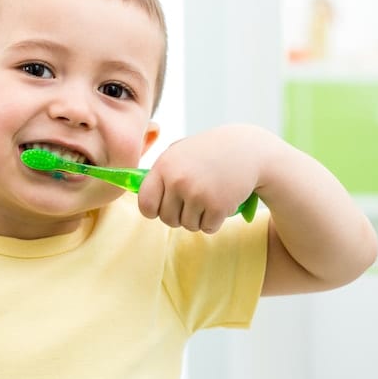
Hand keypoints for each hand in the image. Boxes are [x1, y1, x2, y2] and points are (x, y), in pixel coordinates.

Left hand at [136, 124, 270, 232]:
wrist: (247, 150)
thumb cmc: (208, 152)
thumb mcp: (178, 153)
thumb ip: (159, 173)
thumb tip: (130, 187)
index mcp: (163, 167)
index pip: (145, 203)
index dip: (153, 210)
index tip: (161, 208)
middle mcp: (177, 181)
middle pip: (167, 219)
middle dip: (178, 216)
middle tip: (192, 202)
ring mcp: (197, 194)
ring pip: (187, 225)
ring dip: (197, 219)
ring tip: (207, 199)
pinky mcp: (217, 206)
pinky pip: (207, 228)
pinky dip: (213, 222)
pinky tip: (220, 203)